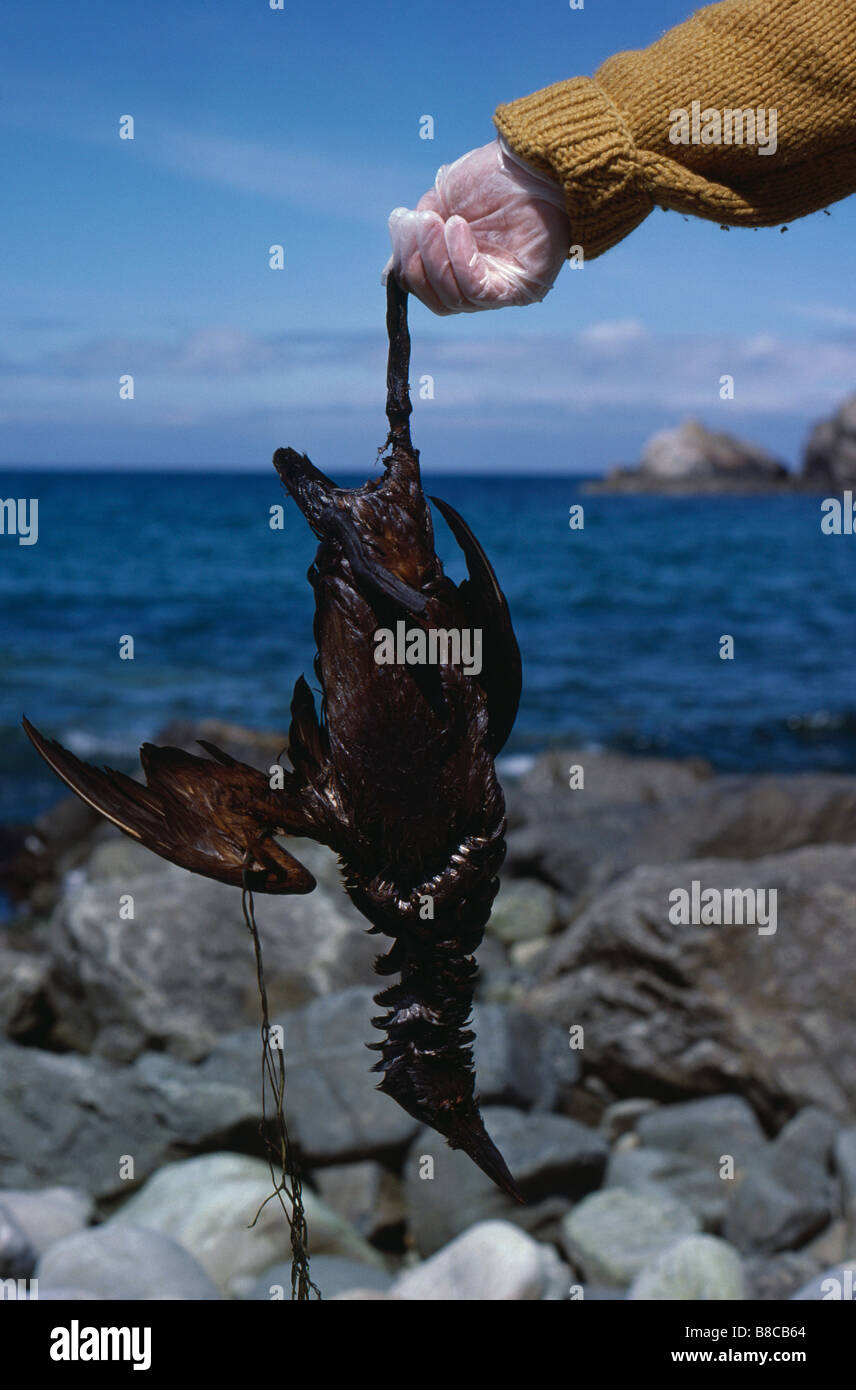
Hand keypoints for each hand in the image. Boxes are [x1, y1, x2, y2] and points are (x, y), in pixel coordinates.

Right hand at [381, 137, 570, 314]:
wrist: (534, 160)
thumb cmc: (491, 178)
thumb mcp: (439, 205)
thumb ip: (416, 239)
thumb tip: (390, 275)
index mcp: (458, 269)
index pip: (424, 287)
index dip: (407, 261)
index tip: (402, 220)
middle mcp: (479, 286)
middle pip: (437, 300)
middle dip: (418, 261)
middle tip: (418, 221)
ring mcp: (499, 290)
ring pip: (454, 299)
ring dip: (436, 258)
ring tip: (437, 220)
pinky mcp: (519, 289)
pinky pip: (478, 291)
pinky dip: (460, 260)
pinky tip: (457, 226)